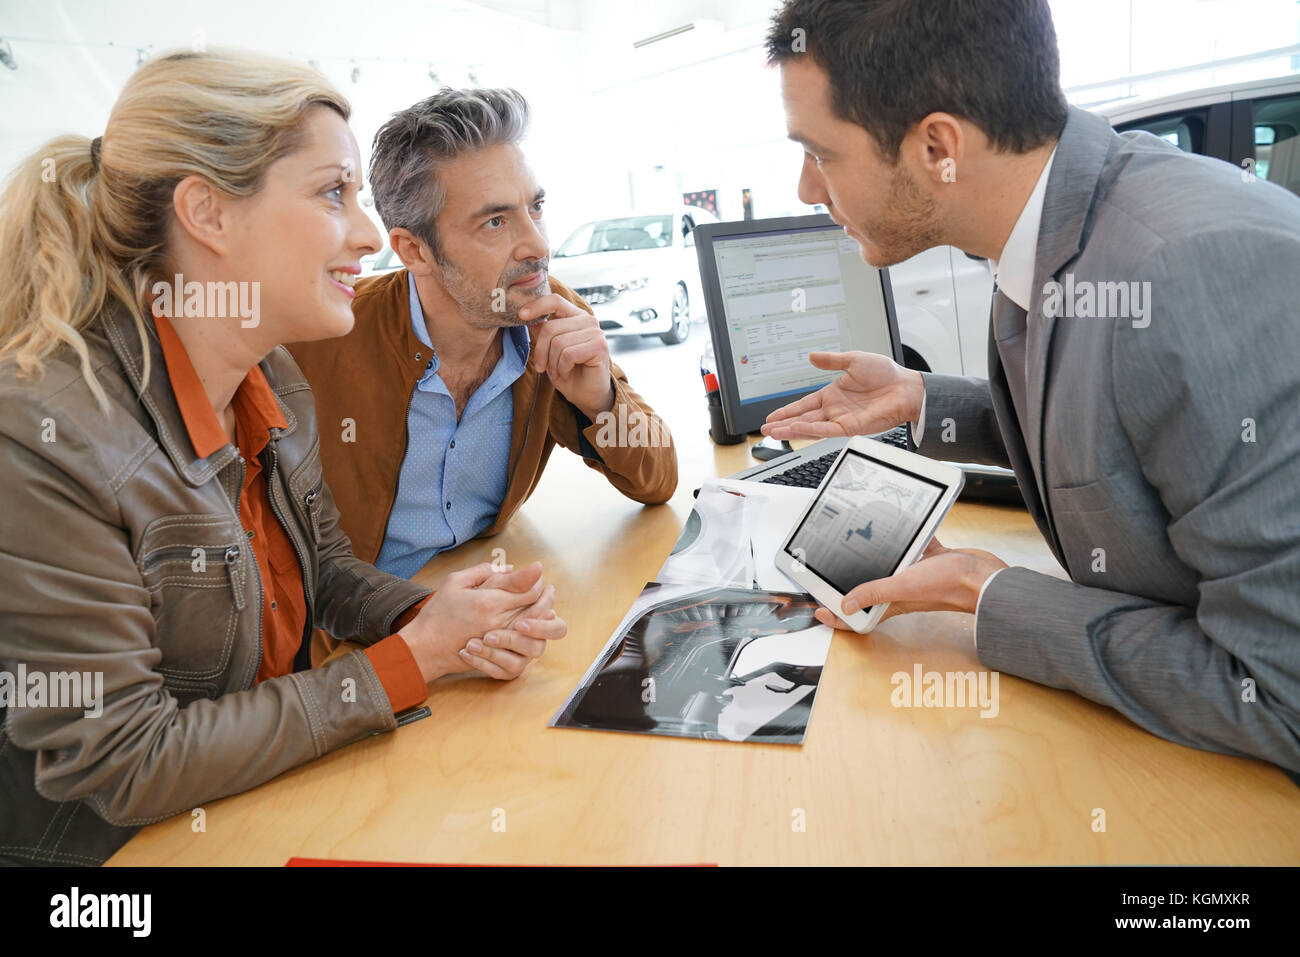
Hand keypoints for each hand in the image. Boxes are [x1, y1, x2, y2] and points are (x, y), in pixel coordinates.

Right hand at [399, 561, 548, 682]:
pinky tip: (533, 621)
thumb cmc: (438, 613)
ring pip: (534, 624)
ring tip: (546, 601)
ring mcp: (500, 637)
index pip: (526, 588)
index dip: (534, 577)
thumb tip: (508, 568)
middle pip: (535, 605)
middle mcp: (498, 620)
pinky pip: (524, 641)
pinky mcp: (498, 650)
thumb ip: (483, 571)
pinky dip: (532, 630)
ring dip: (542, 611)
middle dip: (543, 593)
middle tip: (547, 586)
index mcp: (489, 601)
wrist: (426, 647)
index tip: (538, 569)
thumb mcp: (455, 582)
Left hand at [517, 293, 614, 419]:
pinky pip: (568, 354)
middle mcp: (587, 320)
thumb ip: (542, 332)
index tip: (521, 316)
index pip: (555, 301)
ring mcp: (596, 332)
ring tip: (558, 372)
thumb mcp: (549, 351)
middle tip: (541, 367)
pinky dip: (562, 369)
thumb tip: (526, 316)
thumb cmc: (569, 372)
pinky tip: (567, 374)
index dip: (536, 306)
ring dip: (552, 364)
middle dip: (540, 351)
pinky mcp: (600, 347)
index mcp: (575, 316)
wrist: (588, 396)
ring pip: (558, 343)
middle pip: (551, 327)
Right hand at [761, 351, 924, 439]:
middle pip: (803, 419)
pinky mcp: (852, 427)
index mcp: (833, 394)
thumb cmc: (886, 374)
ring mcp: (842, 419)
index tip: (771, 417)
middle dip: (783, 425)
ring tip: (774, 433)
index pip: (804, 405)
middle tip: (765, 430)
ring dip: (792, 430)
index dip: (787, 411)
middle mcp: (835, 409)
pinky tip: (797, 430)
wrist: (907, 388)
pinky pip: (827, 430)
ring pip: (811, 427)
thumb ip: (831, 360)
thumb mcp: (854, 360)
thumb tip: (812, 356)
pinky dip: (811, 430)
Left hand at [813, 538, 1007, 628]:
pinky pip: (912, 546)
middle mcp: (902, 589)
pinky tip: (897, 522)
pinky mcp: (930, 558)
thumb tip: (846, 603)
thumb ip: (875, 593)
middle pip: (869, 589)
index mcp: (893, 601)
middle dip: (849, 583)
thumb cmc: (950, 584)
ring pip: (889, 566)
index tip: (818, 610)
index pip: (859, 616)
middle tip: (828, 573)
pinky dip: (905, 536)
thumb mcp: (904, 586)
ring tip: (855, 542)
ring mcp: (916, 574)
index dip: (838, 616)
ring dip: (875, 556)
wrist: (985, 576)